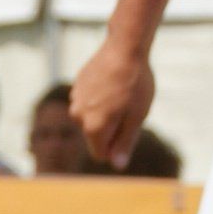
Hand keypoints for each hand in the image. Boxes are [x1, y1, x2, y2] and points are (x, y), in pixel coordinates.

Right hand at [71, 41, 156, 167]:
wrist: (125, 47)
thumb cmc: (136, 84)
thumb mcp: (137, 117)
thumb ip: (125, 143)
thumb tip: (117, 165)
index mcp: (93, 128)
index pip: (100, 155)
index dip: (117, 147)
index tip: (130, 127)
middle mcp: (78, 116)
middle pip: (95, 136)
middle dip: (111, 129)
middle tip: (128, 107)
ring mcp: (75, 99)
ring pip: (91, 118)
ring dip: (105, 112)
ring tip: (121, 93)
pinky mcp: (77, 85)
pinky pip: (89, 101)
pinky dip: (100, 97)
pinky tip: (113, 82)